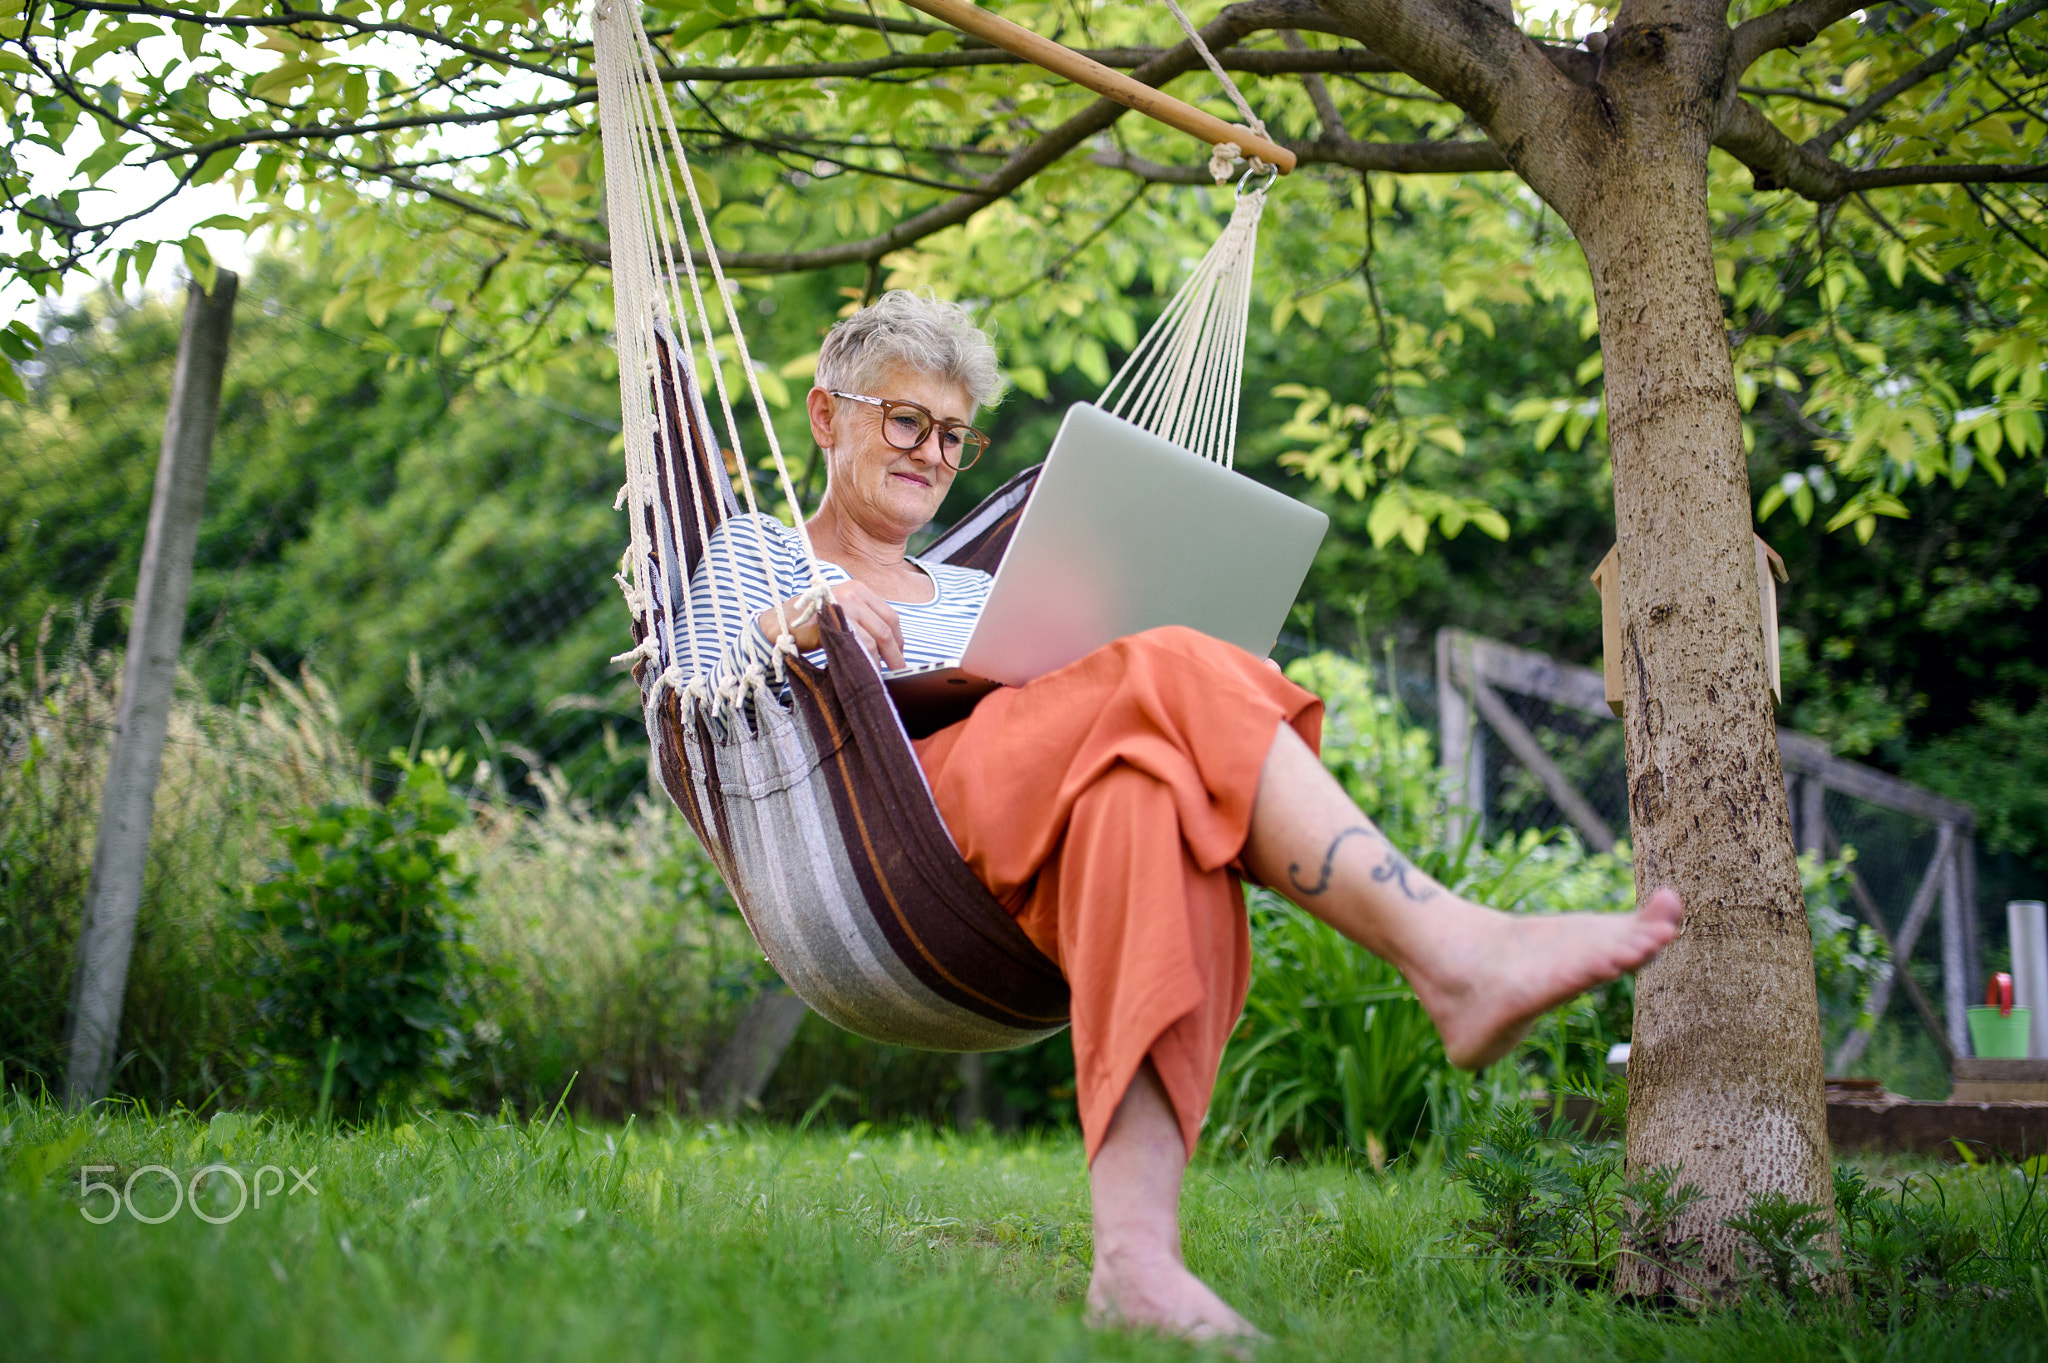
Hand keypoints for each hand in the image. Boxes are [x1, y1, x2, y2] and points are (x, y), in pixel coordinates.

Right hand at [757, 580, 905, 670]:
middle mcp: (854, 593)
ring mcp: (844, 604)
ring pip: (876, 636)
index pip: (890, 615)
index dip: (898, 639)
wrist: (779, 624)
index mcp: (859, 589)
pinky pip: (861, 643)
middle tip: (898, 670)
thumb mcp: (841, 614)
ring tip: (881, 674)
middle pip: (886, 627)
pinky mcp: (835, 620)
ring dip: (882, 659)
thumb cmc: (810, 623)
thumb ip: (862, 621)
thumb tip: (887, 646)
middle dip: (895, 653)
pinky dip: (868, 660)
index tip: (898, 655)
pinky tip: (867, 671)